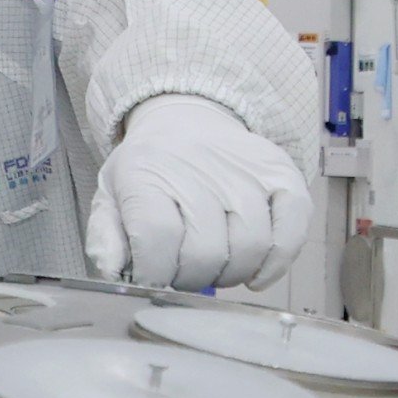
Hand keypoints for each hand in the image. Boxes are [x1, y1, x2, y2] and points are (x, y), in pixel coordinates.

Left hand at [83, 95, 312, 290]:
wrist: (186, 121)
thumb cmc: (152, 170)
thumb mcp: (112, 196)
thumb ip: (105, 237)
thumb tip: (113, 269)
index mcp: (148, 172)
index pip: (156, 237)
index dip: (154, 271)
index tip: (152, 277)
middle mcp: (199, 168)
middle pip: (205, 252)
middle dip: (190, 277)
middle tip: (183, 269)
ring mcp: (245, 172)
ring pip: (249, 248)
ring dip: (230, 273)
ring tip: (214, 263)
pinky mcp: (282, 176)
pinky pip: (292, 231)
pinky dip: (277, 261)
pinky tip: (256, 271)